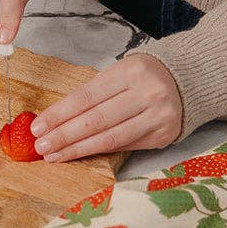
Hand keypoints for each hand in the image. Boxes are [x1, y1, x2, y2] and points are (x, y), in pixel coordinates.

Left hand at [30, 53, 182, 160]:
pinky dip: (98, 151)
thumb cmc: (144, 75)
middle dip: (64, 135)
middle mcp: (147, 94)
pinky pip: (124, 146)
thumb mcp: (119, 72)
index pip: (87, 97)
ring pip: (110, 138)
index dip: (59, 114)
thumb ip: (92, 94)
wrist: (188, 80)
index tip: (38, 126)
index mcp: (131, 72)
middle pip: (96, 120)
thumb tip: (56, 120)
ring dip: (77, 149)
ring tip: (54, 155)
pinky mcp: (162, 136)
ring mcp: (157, 117)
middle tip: (41, 146)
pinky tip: (79, 153)